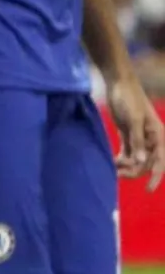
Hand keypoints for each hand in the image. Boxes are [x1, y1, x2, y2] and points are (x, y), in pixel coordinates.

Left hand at [108, 73, 164, 191]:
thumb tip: (141, 161)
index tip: (149, 190)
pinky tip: (112, 163)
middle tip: (117, 174)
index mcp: (158, 135)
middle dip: (135, 171)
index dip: (156, 177)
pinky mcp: (128, 135)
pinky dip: (121, 159)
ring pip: (136, 159)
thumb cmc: (128, 99)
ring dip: (126, 166)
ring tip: (112, 169)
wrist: (118, 83)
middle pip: (146, 163)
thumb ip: (137, 141)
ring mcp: (140, 137)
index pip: (161, 161)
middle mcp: (151, 139)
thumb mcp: (132, 120)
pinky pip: (128, 153)